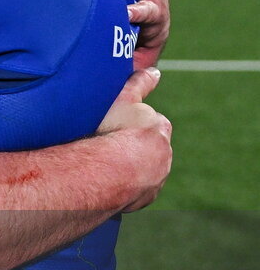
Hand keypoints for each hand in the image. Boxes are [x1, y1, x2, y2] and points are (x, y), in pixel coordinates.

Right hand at [98, 67, 172, 212]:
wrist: (108, 172)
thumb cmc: (113, 131)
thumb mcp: (124, 98)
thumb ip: (140, 83)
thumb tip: (155, 71)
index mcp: (161, 129)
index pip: (150, 122)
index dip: (131, 123)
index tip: (116, 126)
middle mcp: (164, 155)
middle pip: (147, 147)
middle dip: (132, 146)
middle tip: (108, 144)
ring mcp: (157, 179)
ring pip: (142, 170)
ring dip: (128, 167)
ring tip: (105, 163)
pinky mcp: (145, 198)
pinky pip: (135, 190)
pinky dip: (125, 186)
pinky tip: (108, 180)